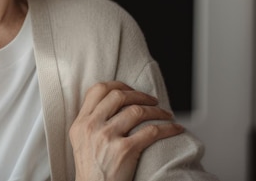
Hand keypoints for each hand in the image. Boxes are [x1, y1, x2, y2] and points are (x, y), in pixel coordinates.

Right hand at [69, 81, 183, 180]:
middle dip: (140, 95)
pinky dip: (167, 128)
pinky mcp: (124, 150)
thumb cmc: (92, 169)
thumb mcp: (81, 140)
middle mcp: (92, 126)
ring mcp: (107, 137)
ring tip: (166, 114)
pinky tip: (175, 128)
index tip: (130, 89)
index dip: (118, 85)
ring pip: (137, 111)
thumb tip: (114, 102)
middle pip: (118, 96)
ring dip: (157, 110)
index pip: (98, 90)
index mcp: (81, 122)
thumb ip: (92, 120)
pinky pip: (151, 131)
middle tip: (152, 100)